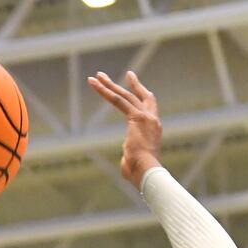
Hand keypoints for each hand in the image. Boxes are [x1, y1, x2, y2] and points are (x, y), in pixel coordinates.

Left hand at [86, 70, 161, 189]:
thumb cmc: (141, 174)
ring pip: (124, 97)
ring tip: (96, 76)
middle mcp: (152, 120)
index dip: (142, 95)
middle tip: (126, 73)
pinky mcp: (136, 118)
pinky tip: (94, 84)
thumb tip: (126, 160)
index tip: (137, 85)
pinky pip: (117, 100)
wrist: (148, 172)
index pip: (149, 108)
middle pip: (139, 97)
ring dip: (109, 85)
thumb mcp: (135, 162)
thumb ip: (129, 156)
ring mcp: (145, 117)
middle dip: (130, 85)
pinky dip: (104, 91)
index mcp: (153, 130)